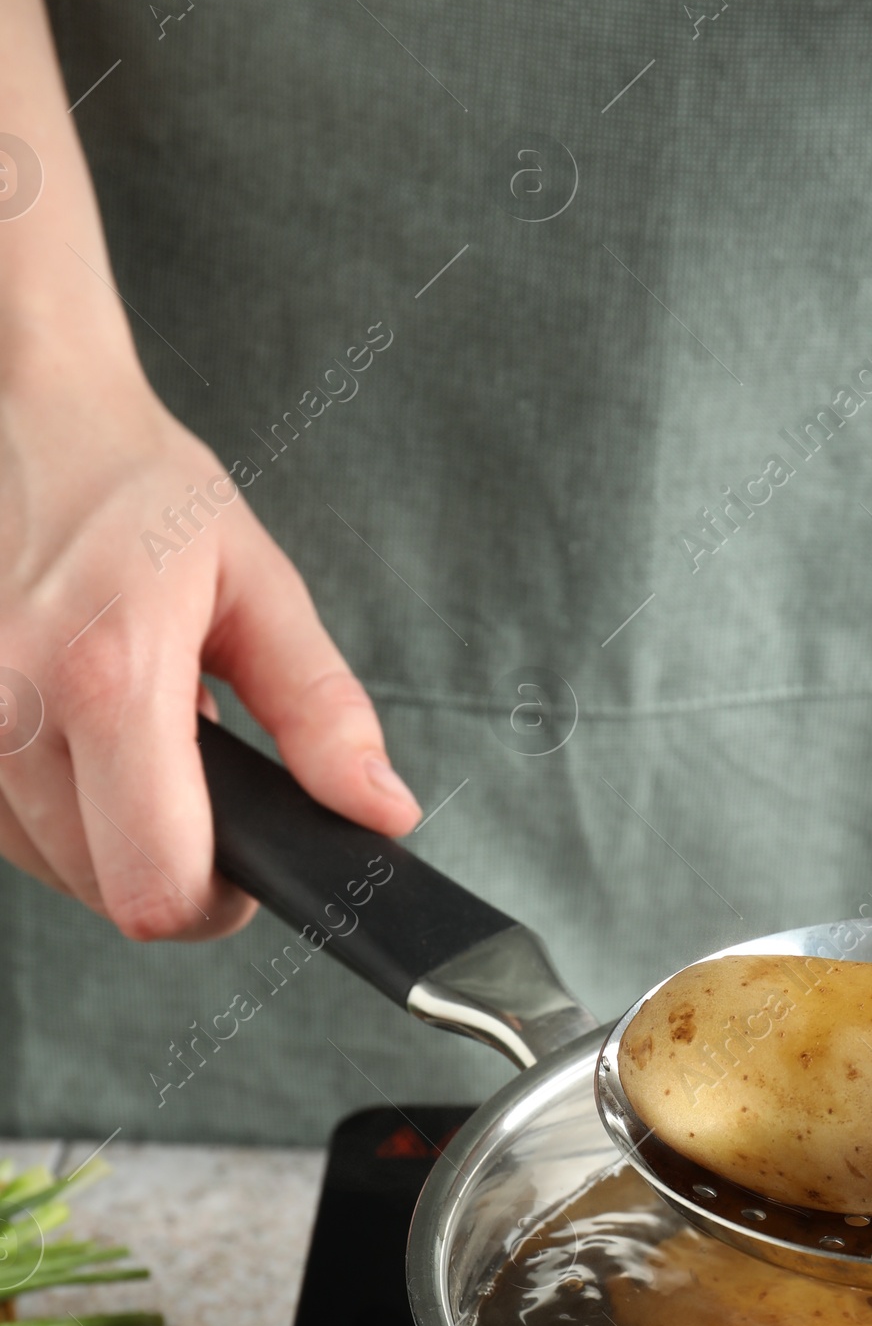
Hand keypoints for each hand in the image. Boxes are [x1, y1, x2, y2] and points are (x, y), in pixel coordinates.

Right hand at [0, 364, 420, 938]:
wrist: (27, 421)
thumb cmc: (136, 492)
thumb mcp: (258, 585)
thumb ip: (322, 712)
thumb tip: (379, 811)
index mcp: (105, 675)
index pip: (156, 884)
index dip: (216, 904)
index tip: (244, 869)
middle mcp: (8, 710)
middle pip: (110, 893)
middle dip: (172, 865)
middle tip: (200, 784)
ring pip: (57, 873)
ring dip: (112, 834)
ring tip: (135, 735)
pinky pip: (12, 833)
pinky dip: (61, 808)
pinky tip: (82, 735)